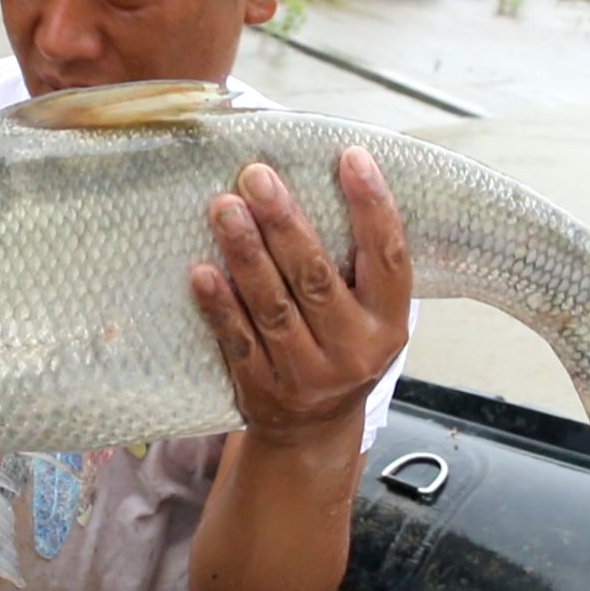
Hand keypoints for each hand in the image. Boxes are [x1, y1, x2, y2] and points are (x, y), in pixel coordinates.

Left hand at [190, 148, 411, 447]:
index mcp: (388, 323)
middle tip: (257, 176)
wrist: (313, 433)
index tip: (351, 157)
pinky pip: (238, 341)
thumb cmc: (342, 349)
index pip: (387, 257)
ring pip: (274, 307)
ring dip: (246, 254)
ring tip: (224, 207)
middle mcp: (353, 350)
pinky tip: (201, 271)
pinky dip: (219, 307)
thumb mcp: (370, 314)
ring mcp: (307, 374)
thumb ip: (357, 262)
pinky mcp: (262, 389)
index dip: (372, 207)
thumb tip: (333, 173)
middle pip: (317, 278)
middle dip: (285, 223)